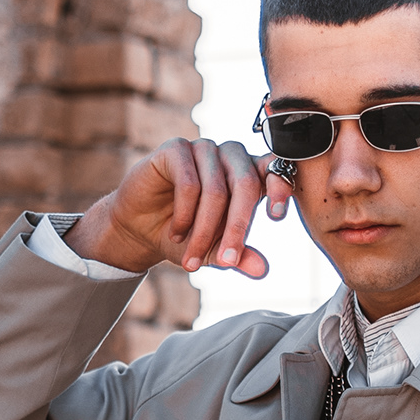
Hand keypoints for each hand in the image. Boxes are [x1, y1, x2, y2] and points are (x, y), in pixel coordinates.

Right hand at [65, 137, 294, 278]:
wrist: (140, 230)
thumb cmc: (184, 236)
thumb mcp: (214, 252)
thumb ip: (239, 256)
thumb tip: (262, 270)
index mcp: (248, 173)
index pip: (273, 171)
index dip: (279, 188)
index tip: (277, 216)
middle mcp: (229, 156)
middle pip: (246, 184)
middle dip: (237, 228)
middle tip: (227, 262)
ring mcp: (203, 149)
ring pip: (216, 190)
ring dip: (204, 231)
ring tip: (191, 258)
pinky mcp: (176, 149)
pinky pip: (189, 184)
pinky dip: (184, 216)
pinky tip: (177, 234)